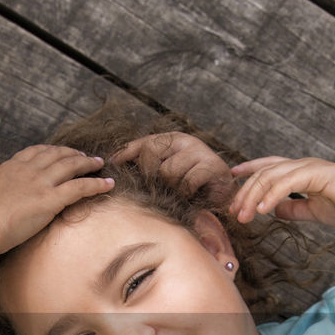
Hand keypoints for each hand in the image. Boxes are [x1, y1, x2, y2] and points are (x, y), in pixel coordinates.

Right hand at [0, 145, 113, 252]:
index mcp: (11, 167)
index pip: (36, 152)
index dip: (52, 150)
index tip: (61, 152)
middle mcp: (28, 170)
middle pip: (58, 155)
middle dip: (73, 154)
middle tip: (85, 156)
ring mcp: (41, 183)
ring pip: (72, 166)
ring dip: (88, 163)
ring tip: (99, 164)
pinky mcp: (51, 200)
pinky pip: (81, 187)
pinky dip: (97, 184)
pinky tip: (108, 184)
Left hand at [112, 132, 233, 200]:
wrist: (223, 195)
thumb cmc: (190, 186)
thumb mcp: (165, 174)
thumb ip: (145, 167)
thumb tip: (111, 162)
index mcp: (171, 139)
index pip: (142, 143)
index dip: (125, 154)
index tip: (111, 166)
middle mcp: (184, 140)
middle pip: (150, 154)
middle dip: (150, 176)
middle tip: (162, 188)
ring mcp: (198, 150)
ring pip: (167, 171)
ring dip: (171, 189)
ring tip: (181, 193)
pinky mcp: (211, 165)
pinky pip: (186, 182)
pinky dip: (186, 194)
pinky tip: (193, 195)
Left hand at [229, 156, 334, 232]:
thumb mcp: (315, 211)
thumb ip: (294, 209)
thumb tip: (274, 211)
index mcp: (304, 172)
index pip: (269, 166)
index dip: (249, 169)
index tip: (231, 178)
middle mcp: (305, 165)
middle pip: (264, 172)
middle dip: (245, 191)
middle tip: (233, 212)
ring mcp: (311, 167)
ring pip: (272, 176)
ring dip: (253, 196)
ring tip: (243, 215)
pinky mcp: (319, 173)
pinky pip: (287, 182)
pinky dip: (271, 195)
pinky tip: (261, 209)